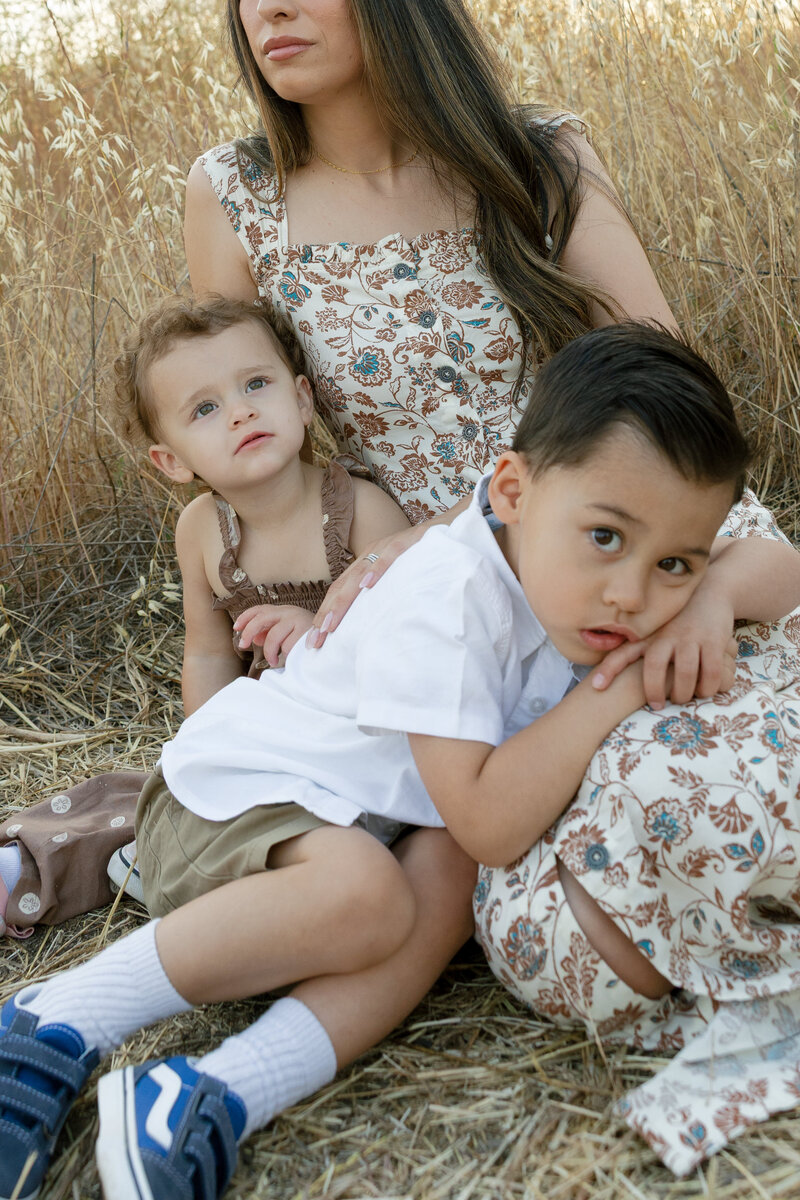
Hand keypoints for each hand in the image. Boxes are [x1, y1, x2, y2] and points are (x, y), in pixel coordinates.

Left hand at [233, 605, 315, 667]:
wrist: (332, 643)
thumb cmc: (307, 641)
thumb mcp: (287, 634)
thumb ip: (271, 633)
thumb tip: (256, 638)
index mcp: (284, 611)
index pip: (261, 609)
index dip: (246, 617)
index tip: (236, 628)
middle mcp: (290, 612)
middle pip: (262, 618)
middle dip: (249, 631)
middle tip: (243, 645)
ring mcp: (299, 620)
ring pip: (274, 635)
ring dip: (270, 651)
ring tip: (273, 661)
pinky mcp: (306, 632)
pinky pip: (287, 646)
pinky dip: (286, 655)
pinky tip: (291, 658)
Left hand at [306, 525, 427, 648]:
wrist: (451, 526)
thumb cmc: (425, 556)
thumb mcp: (398, 577)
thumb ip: (382, 595)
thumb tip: (370, 625)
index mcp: (366, 564)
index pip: (339, 592)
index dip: (325, 615)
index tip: (314, 640)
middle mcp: (371, 554)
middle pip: (342, 587)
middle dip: (327, 615)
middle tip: (316, 640)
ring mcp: (387, 547)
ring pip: (359, 575)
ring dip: (343, 600)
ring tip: (330, 624)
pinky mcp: (408, 541)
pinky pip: (390, 556)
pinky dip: (377, 570)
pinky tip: (367, 586)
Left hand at [591, 588, 737, 708]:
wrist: (710, 592)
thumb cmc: (677, 622)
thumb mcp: (653, 632)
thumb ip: (636, 650)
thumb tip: (608, 677)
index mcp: (648, 636)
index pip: (623, 652)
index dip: (608, 669)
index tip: (596, 686)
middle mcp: (666, 635)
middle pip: (654, 667)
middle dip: (655, 691)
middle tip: (657, 705)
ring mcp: (690, 637)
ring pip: (685, 674)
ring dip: (685, 693)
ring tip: (684, 699)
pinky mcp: (714, 641)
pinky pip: (711, 672)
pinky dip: (709, 687)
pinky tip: (706, 690)